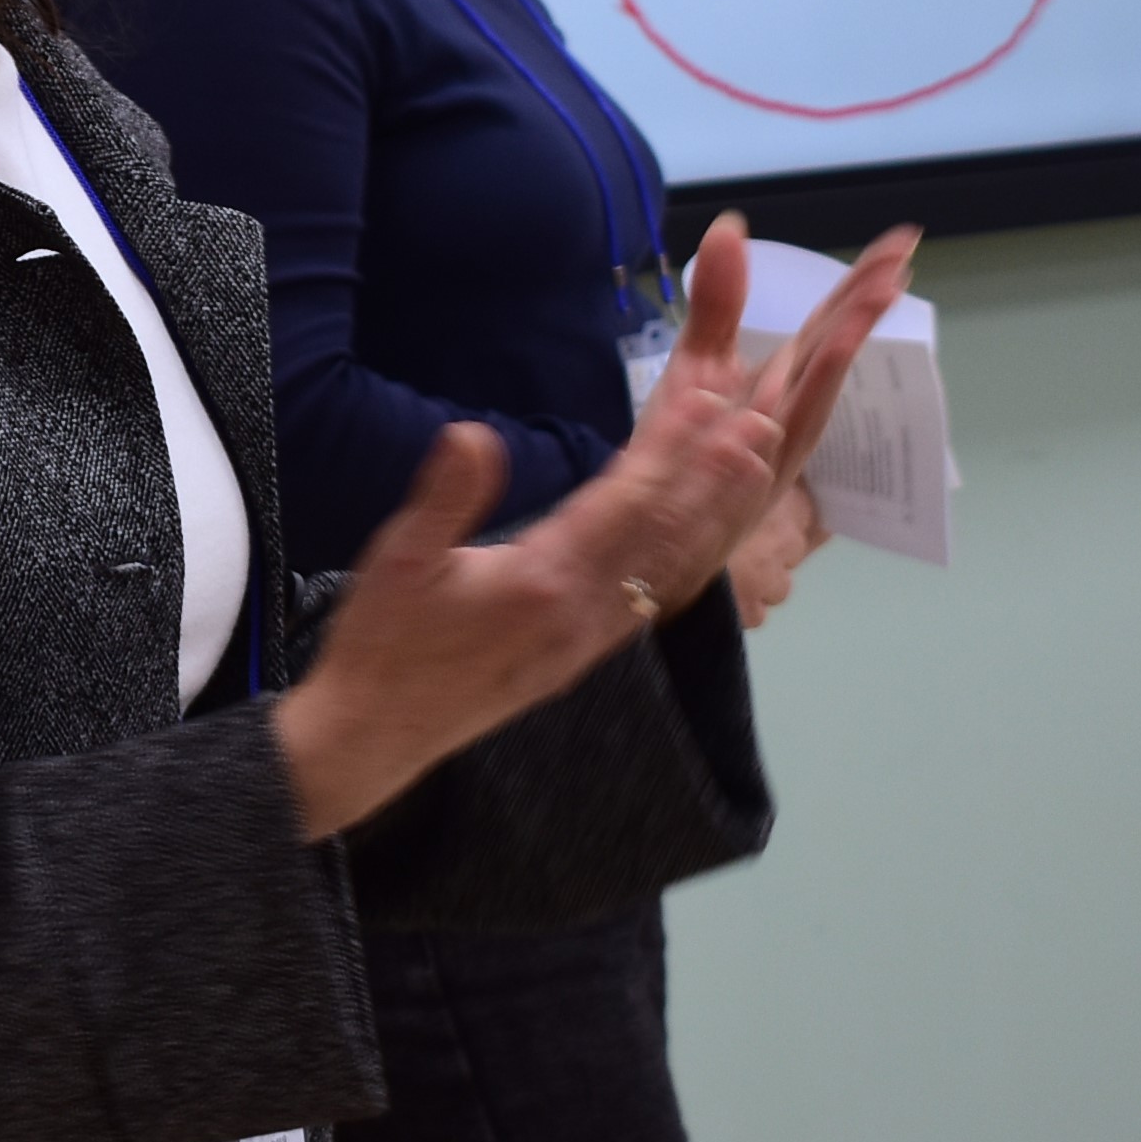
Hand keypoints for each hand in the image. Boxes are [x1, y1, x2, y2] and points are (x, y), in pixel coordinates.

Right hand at [270, 216, 916, 840]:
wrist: (376, 736)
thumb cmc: (383, 642)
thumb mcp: (398, 562)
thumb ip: (443, 500)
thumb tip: (472, 434)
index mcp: (544, 581)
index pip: (624, 504)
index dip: (672, 452)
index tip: (714, 405)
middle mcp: (585, 612)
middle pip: (666, 533)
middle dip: (715, 475)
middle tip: (764, 420)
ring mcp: (592, 638)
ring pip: (671, 565)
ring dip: (713, 510)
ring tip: (753, 461)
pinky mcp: (586, 653)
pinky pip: (656, 591)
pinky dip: (689, 550)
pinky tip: (702, 532)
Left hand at [652, 211, 918, 581]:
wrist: (653, 530)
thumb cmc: (680, 448)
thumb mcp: (698, 364)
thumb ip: (719, 302)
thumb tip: (732, 226)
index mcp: (779, 376)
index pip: (826, 320)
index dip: (860, 282)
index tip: (903, 241)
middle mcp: (789, 404)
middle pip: (833, 341)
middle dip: (867, 297)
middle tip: (905, 251)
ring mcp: (777, 437)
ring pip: (822, 377)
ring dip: (850, 334)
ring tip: (883, 287)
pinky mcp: (753, 466)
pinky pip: (790, 419)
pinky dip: (814, 384)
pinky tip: (831, 350)